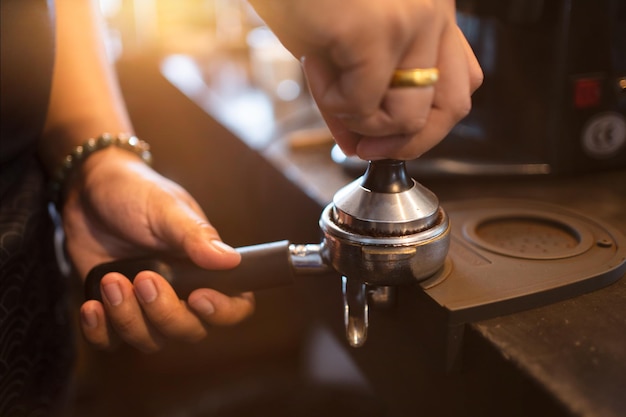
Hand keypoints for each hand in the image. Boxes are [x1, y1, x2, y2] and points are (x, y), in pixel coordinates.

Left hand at [63, 147, 254, 351]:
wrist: (90, 190)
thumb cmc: (136, 192)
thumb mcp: (166, 208)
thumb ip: (196, 236)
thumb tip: (232, 260)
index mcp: (206, 267)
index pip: (234, 305)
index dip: (222, 312)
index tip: (198, 297)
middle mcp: (182, 291)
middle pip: (190, 330)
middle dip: (165, 313)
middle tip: (144, 279)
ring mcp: (147, 305)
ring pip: (151, 340)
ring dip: (128, 318)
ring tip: (111, 280)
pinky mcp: (114, 310)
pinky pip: (112, 341)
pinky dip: (100, 331)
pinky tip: (92, 306)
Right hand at [250, 0, 482, 159]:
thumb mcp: (341, 46)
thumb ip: (358, 96)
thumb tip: (358, 144)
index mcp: (433, 12)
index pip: (461, 84)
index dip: (430, 123)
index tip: (390, 138)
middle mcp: (435, 12)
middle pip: (453, 107)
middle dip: (408, 143)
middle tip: (367, 147)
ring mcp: (412, 20)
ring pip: (409, 117)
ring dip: (363, 122)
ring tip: (329, 86)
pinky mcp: (377, 30)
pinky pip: (363, 106)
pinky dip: (332, 103)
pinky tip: (313, 64)